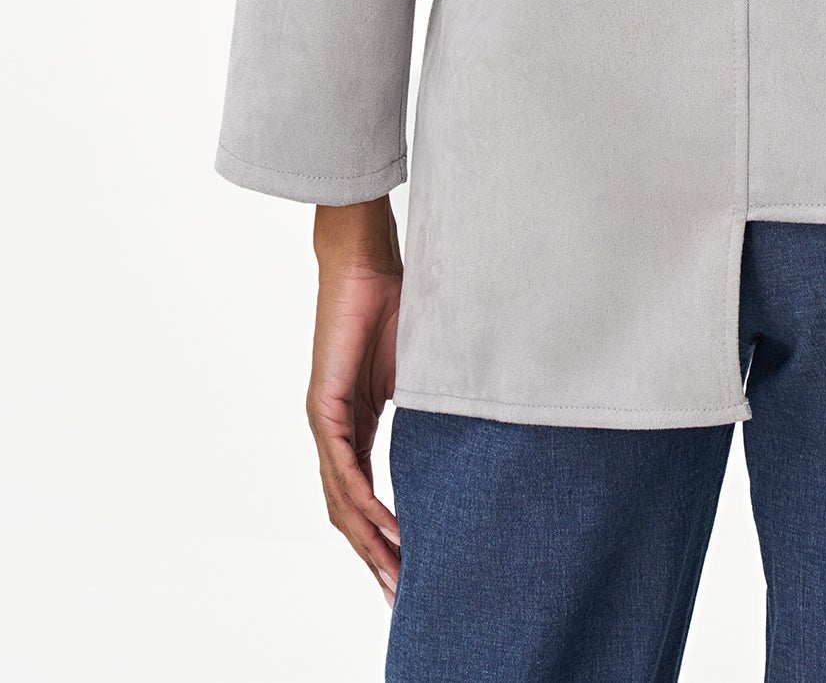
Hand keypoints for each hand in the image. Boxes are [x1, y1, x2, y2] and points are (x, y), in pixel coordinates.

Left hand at [307, 197, 404, 608]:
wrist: (365, 262)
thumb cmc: (394, 303)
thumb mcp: (419, 369)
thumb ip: (428, 404)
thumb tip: (468, 424)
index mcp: (354, 424)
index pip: (363, 495)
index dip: (383, 535)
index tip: (409, 569)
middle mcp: (334, 431)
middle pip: (348, 511)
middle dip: (374, 557)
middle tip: (399, 597)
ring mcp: (325, 422)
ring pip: (341, 500)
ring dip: (368, 542)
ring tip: (396, 576)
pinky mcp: (324, 407)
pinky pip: (342, 469)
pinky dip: (363, 502)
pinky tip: (385, 528)